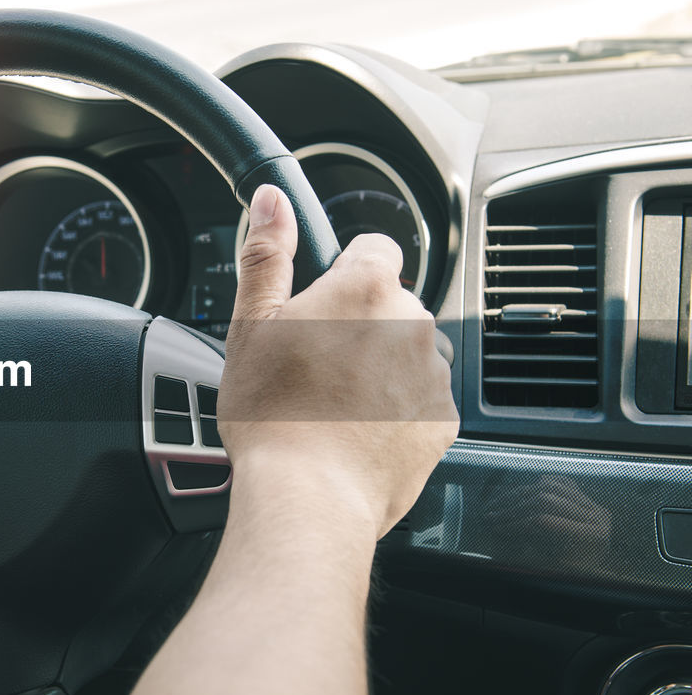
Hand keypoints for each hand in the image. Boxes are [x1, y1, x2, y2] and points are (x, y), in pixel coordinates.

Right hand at [218, 185, 457, 539]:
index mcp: (364, 289)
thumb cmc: (273, 414)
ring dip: (377, 368)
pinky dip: (393, 410)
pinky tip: (354, 431)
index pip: (372, 248)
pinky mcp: (442, 420)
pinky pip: (419, 400)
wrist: (308, 496)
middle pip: (389, 304)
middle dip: (357, 325)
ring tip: (330, 405)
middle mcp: (411, 323)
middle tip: (311, 365)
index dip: (342, 271)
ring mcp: (432, 374)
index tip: (319, 302)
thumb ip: (267, 254)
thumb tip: (273, 198)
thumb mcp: (252, 324)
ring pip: (405, 354)